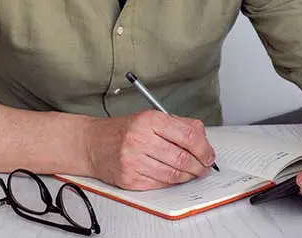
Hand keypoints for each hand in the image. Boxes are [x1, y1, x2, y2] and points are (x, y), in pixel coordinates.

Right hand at [82, 110, 215, 189]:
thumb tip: (203, 138)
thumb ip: (178, 125)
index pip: (188, 135)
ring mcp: (134, 160)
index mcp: (149, 120)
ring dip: (189, 176)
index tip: (209, 154)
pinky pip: (160, 184)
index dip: (204, 148)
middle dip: (199, 165)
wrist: (92, 143)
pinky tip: (175, 177)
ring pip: (173, 174)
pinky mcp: (130, 179)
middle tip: (204, 166)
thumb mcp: (150, 117)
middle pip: (182, 157)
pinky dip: (172, 182)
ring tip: (193, 172)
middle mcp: (141, 139)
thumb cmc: (124, 129)